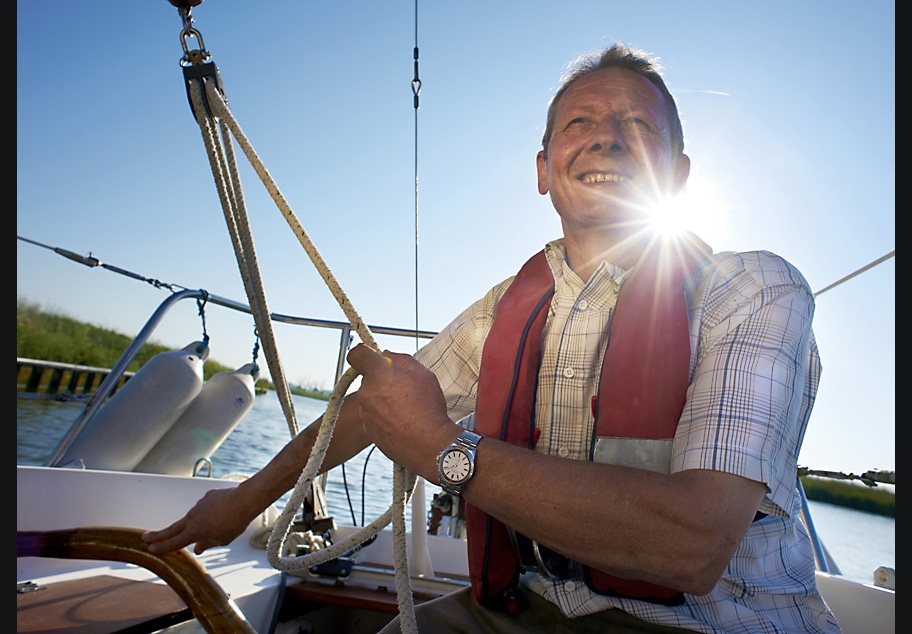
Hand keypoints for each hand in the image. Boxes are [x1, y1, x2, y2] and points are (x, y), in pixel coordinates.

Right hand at [142, 487, 251, 554]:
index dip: (161, 548)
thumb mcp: (222, 539)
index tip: (150, 549)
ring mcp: (198, 506)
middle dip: (157, 535)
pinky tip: (223, 513)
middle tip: (145, 538)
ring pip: (191, 518)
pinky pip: (204, 507)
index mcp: (194, 532)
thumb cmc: (236, 522)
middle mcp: (192, 518)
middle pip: (171, 529)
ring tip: (217, 524)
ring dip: (196, 523)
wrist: (245, 500)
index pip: (173, 543)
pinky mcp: (206, 497)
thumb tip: (197, 549)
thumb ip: (207, 544)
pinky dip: (209, 512)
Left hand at [346, 344, 454, 476]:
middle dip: (382, 379)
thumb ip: (401, 359)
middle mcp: (366, 392)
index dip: (364, 353)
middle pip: (368, 378)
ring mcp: (365, 413)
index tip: (373, 357)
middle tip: (404, 388)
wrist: (429, 446)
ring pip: (371, 397)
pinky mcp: (368, 429)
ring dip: (383, 398)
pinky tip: (402, 421)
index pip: (357, 354)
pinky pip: (374, 415)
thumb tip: (386, 355)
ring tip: (406, 408)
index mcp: (378, 374)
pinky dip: (384, 415)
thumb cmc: (428, 409)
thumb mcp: (423, 374)